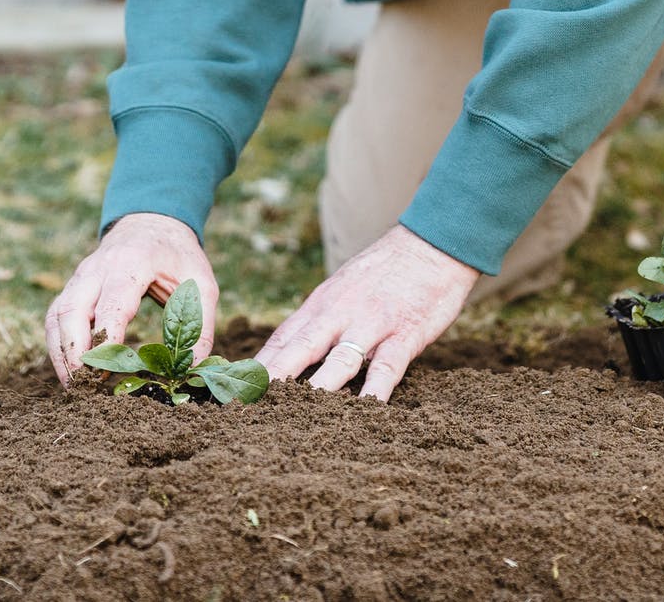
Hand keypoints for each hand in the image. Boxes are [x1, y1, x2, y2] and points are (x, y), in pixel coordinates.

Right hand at [44, 212, 218, 385]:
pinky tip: (69, 372)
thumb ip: (200, 326)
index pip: (112, 302)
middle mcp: (99, 267)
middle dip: (74, 350)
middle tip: (84, 386)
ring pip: (58, 314)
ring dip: (61, 352)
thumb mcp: (202, 284)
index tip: (104, 371)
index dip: (105, 337)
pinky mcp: (73, 287)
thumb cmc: (178, 256)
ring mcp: (81, 276)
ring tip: (74, 387)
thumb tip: (193, 369)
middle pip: (73, 308)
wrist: (152, 223)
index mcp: (133, 263)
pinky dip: (57, 345)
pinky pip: (56, 316)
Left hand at [256, 225, 478, 400]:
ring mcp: (372, 324)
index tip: (232, 390)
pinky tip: (365, 413)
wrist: (431, 245)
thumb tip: (286, 351)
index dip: (257, 367)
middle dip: (272, 380)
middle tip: (249, 406)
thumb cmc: (384, 272)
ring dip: (318, 390)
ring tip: (296, 417)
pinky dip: (375, 391)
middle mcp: (340, 314)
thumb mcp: (342, 288)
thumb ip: (317, 321)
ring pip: (339, 361)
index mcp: (322, 305)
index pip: (282, 340)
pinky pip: (387, 368)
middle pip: (299, 350)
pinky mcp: (405, 334)